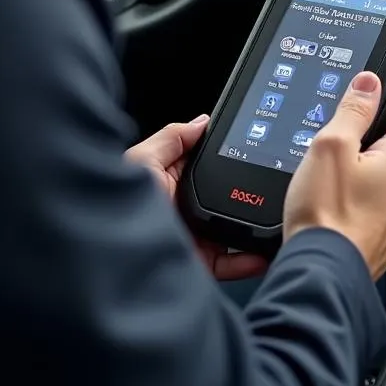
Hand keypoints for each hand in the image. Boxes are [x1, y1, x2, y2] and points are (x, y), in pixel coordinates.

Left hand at [126, 117, 267, 281]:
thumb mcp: (141, 162)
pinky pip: (231, 262)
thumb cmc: (114, 209)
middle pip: (225, 195)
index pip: (206, 163)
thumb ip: (172, 139)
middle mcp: (185, 207)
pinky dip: (249, 259)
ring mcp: (194, 236)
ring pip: (233, 228)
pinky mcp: (199, 263)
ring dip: (254, 225)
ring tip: (274, 217)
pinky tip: (262, 251)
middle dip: (248, 190)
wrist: (111, 263)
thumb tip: (201, 122)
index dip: (228, 155)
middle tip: (272, 181)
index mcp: (170, 180)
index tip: (253, 146)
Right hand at [284, 72, 385, 280]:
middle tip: (340, 144)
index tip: (378, 94)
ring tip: (332, 183)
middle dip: (371, 142)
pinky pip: (378, 214)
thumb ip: (353, 110)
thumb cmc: (325, 215)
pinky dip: (361, 207)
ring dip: (366, 178)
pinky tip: (336, 210)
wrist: (320, 276)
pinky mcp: (385, 244)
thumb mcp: (330, 145)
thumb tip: (370, 83)